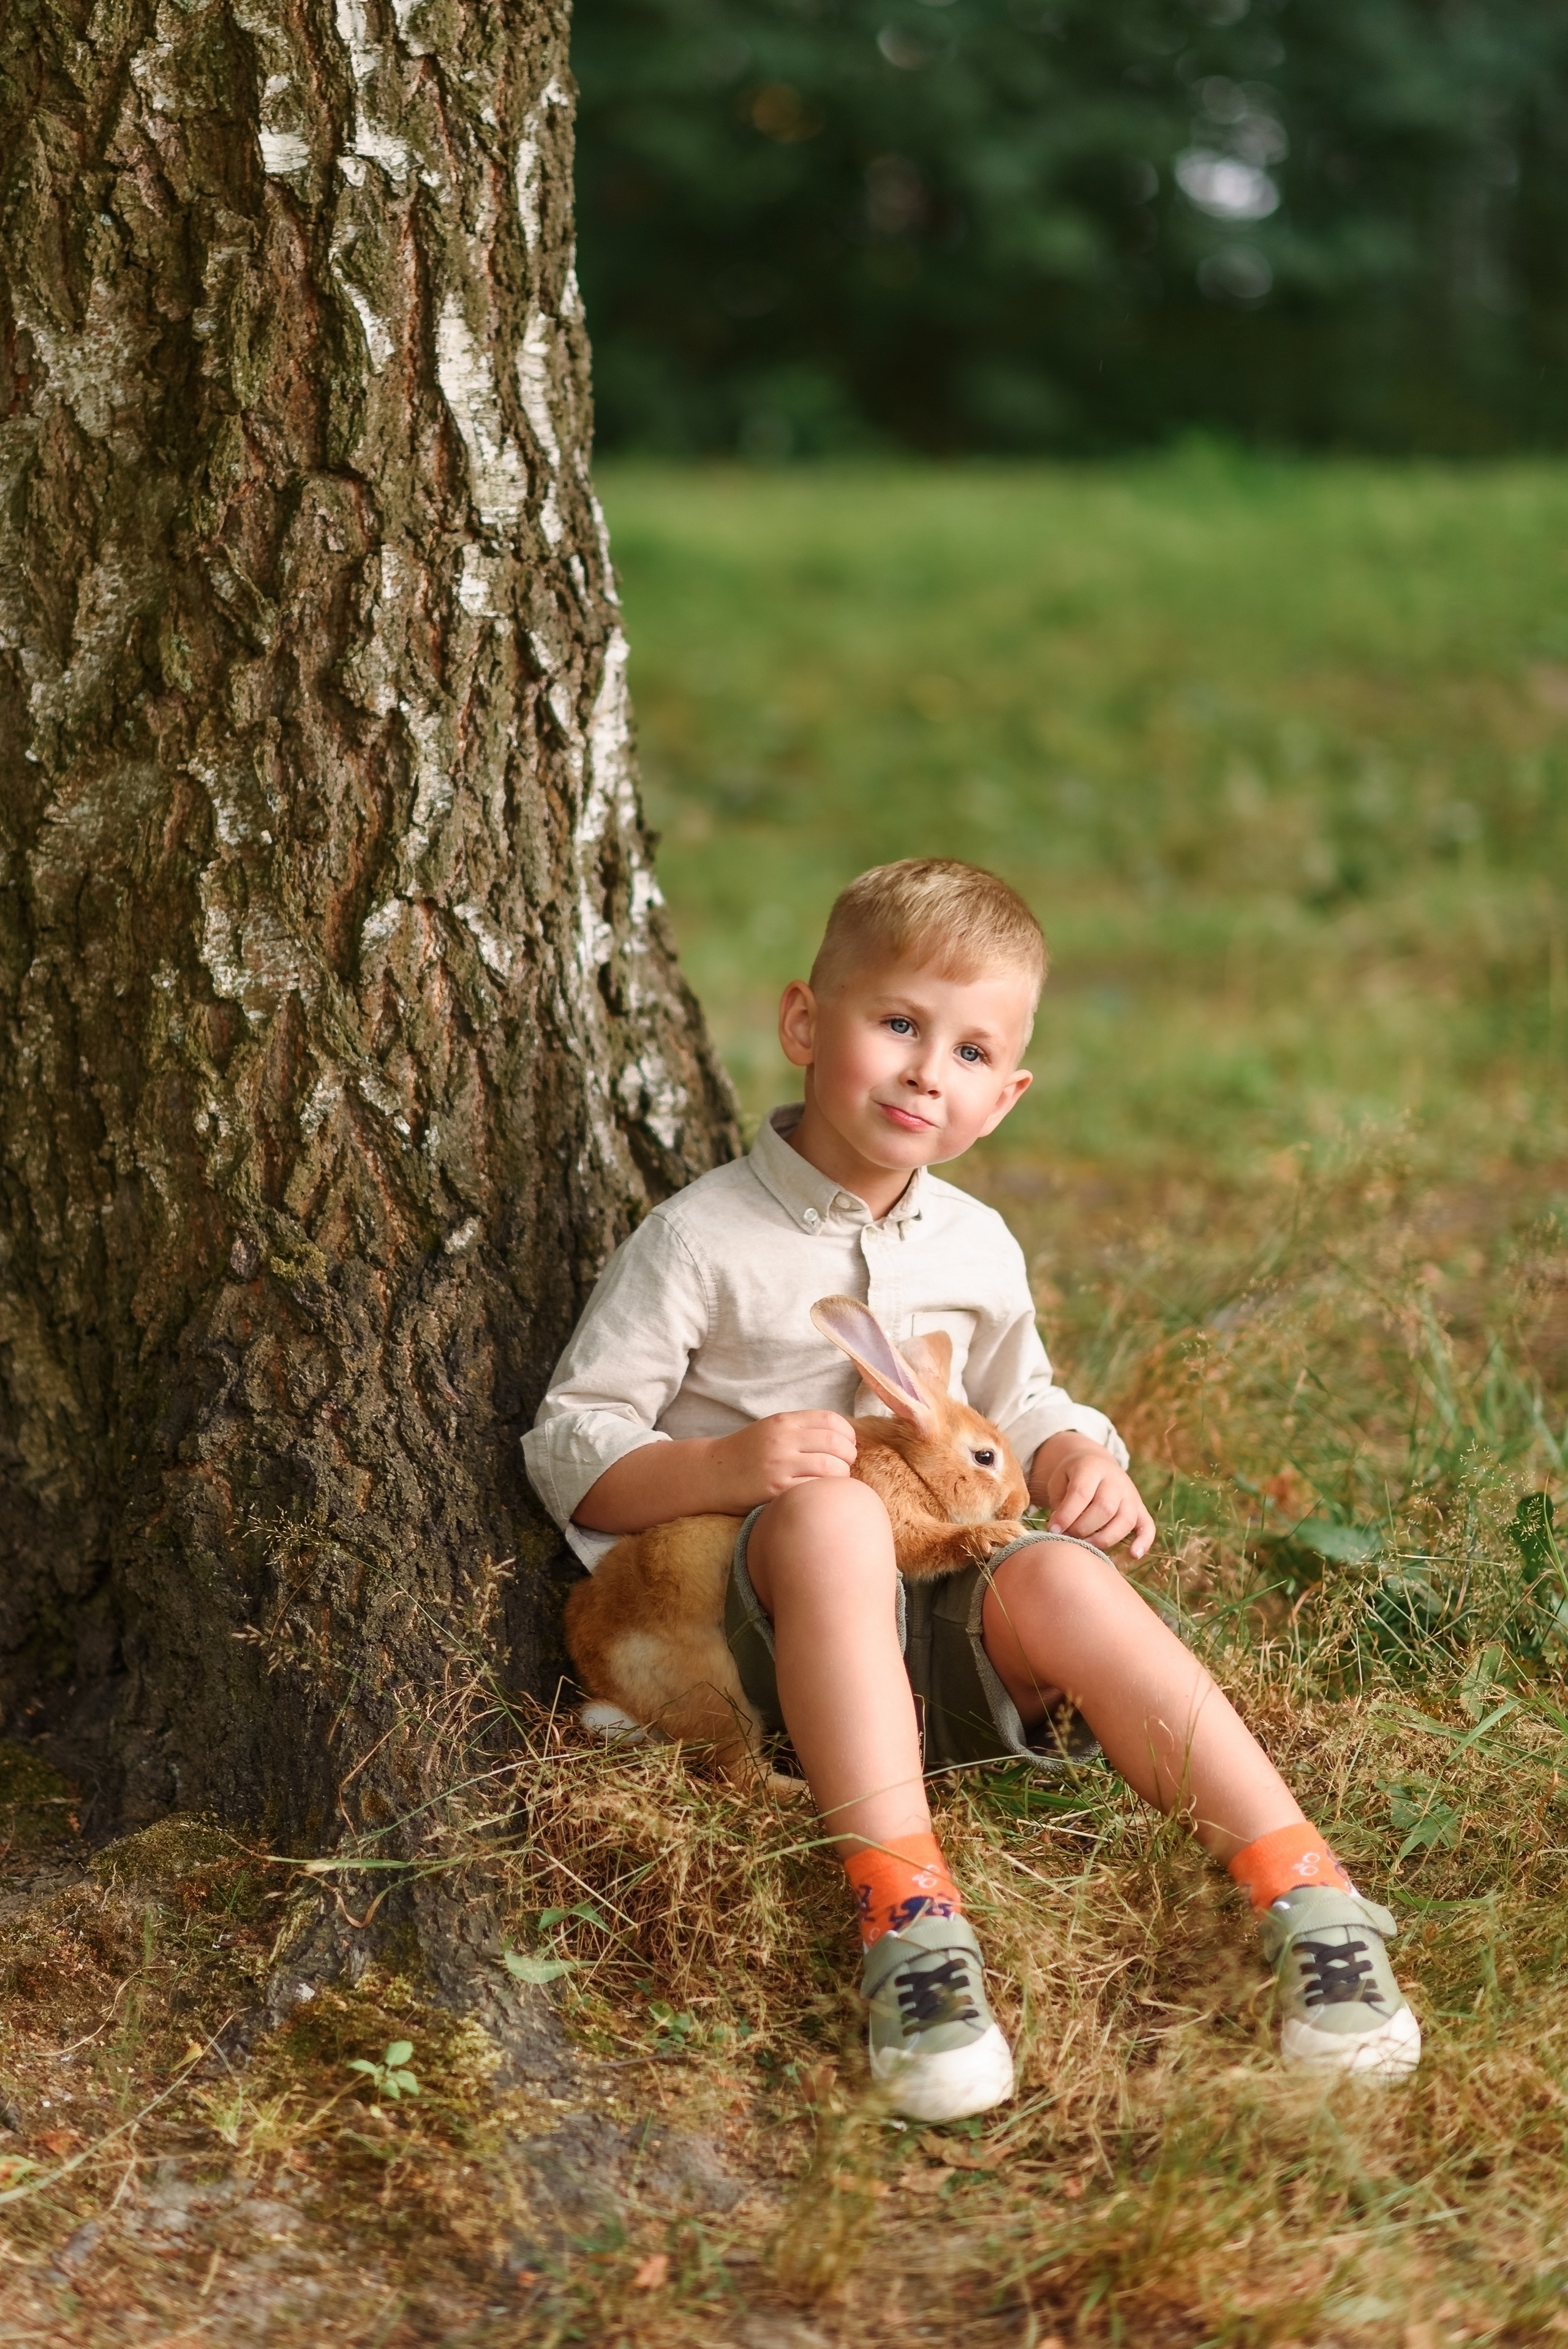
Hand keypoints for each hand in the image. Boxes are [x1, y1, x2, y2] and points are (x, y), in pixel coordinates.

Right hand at [711, 1411, 857, 1510]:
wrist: (711, 1474)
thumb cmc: (746, 1453)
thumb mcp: (771, 1429)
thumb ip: (802, 1429)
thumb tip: (842, 1437)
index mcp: (784, 1421)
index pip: (831, 1420)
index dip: (848, 1434)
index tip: (847, 1445)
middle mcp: (782, 1439)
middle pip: (836, 1443)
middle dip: (848, 1456)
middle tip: (844, 1465)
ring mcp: (779, 1464)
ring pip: (831, 1468)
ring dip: (841, 1476)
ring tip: (834, 1481)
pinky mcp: (775, 1489)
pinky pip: (814, 1488)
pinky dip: (823, 1491)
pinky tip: (819, 1494)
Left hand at [1030, 1435, 1154, 1559]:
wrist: (1095, 1464)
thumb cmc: (1071, 1478)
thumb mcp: (1059, 1481)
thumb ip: (1060, 1504)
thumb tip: (1059, 1532)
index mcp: (1092, 1467)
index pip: (1082, 1493)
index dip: (1067, 1514)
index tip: (1053, 1529)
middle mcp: (1116, 1480)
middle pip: (1105, 1508)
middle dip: (1083, 1528)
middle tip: (1067, 1537)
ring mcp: (1131, 1494)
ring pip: (1125, 1519)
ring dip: (1105, 1538)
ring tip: (1086, 1548)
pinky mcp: (1140, 1508)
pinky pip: (1147, 1525)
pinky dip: (1143, 1541)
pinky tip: (1133, 1555)